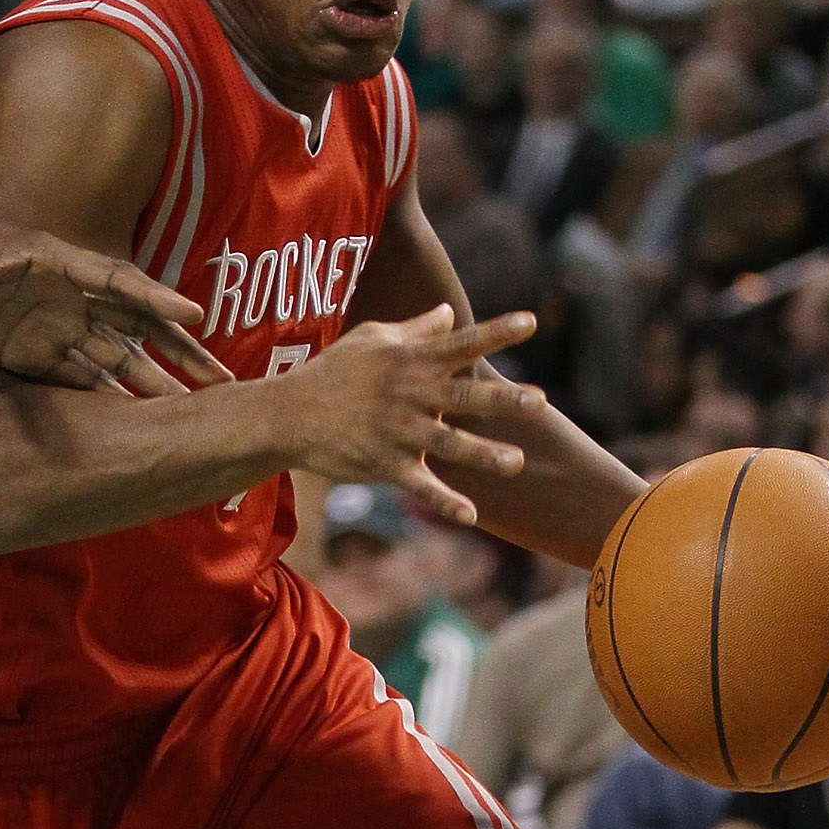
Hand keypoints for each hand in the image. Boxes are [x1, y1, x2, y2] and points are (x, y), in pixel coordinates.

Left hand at [0, 208, 227, 396]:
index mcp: (53, 263)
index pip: (115, 280)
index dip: (154, 297)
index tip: (193, 315)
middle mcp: (68, 296)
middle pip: (138, 325)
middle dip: (181, 351)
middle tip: (222, 382)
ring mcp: (58, 327)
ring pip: (120, 358)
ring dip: (155, 385)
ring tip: (194, 417)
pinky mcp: (39, 355)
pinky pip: (85, 380)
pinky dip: (112, 402)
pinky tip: (140, 431)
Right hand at [273, 305, 534, 525]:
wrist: (289, 414)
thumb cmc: (334, 371)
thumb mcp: (372, 339)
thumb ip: (416, 330)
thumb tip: (450, 312)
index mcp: (411, 362)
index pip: (461, 344)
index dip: (496, 333)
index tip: (531, 322)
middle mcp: (409, 395)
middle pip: (462, 397)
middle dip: (501, 401)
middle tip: (539, 402)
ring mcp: (398, 432)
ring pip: (447, 445)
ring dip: (482, 455)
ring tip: (515, 463)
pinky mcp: (385, 464)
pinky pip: (419, 485)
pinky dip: (444, 502)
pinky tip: (470, 516)